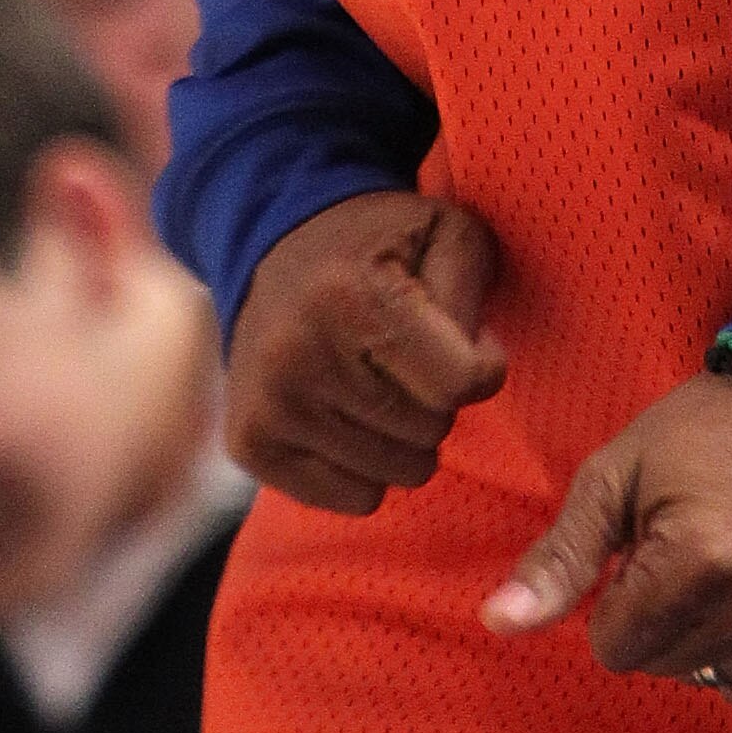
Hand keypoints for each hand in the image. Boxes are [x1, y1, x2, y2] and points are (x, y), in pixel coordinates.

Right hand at [225, 191, 505, 512]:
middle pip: (430, 432)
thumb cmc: (379, 248)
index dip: (481, 366)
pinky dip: (368, 468)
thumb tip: (477, 368)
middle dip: (437, 401)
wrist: (274, 246)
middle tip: (407, 358)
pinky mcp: (250, 444)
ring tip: (376, 382)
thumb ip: (472, 294)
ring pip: (396, 474)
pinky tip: (348, 415)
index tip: (463, 341)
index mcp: (350, 298)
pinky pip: (356, 498)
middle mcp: (297, 355)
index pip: (460, 383)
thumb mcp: (445, 233)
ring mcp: (268, 407)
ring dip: (404, 438)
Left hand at [481, 372, 731, 699]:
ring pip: (713, 680)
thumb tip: (495, 624)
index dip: (616, 599)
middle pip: (663, 667)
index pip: (614, 648)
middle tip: (688, 550)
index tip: (645, 548)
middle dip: (658, 619)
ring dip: (705, 636)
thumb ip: (559, 558)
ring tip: (729, 565)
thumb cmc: (706, 432)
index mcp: (698, 561)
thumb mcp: (616, 475)